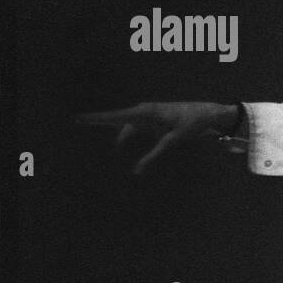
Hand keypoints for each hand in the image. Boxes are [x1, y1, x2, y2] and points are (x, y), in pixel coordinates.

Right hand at [75, 101, 239, 173]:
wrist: (207, 113)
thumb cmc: (191, 123)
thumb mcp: (173, 140)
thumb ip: (154, 154)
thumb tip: (137, 171)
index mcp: (146, 111)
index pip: (116, 116)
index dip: (96, 119)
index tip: (79, 118)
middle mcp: (143, 111)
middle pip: (116, 119)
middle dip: (98, 121)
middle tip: (76, 121)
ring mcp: (147, 115)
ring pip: (126, 128)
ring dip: (117, 136)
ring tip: (101, 135)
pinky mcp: (152, 120)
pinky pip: (135, 129)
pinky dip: (127, 137)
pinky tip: (120, 145)